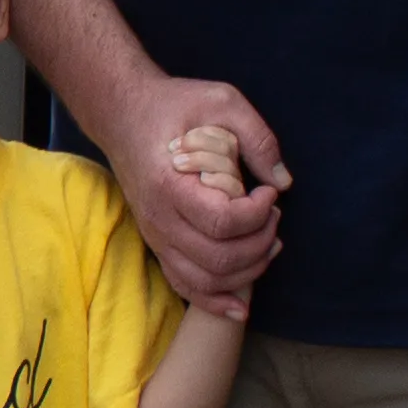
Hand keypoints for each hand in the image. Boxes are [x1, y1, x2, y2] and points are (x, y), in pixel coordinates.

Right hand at [105, 77, 284, 304]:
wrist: (124, 116)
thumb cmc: (174, 106)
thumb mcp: (222, 102)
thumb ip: (257, 137)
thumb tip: (283, 182)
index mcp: (170, 183)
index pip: (223, 222)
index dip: (257, 214)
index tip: (268, 193)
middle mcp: (159, 219)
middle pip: (219, 258)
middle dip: (260, 243)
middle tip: (273, 215)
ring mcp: (156, 236)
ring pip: (206, 280)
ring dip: (247, 270)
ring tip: (268, 243)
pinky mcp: (159, 244)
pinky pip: (186, 286)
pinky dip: (216, 301)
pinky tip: (242, 305)